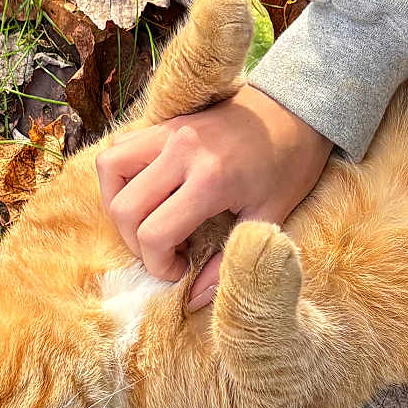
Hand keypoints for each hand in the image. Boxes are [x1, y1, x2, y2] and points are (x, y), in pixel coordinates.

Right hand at [97, 85, 332, 307]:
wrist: (298, 110)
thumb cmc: (291, 165)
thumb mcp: (269, 217)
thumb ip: (229, 260)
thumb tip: (197, 297)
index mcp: (211, 180)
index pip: (154, 234)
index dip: (159, 266)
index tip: (181, 270)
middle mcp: (182, 152)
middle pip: (124, 208)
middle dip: (137, 244)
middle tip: (166, 252)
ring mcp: (169, 132)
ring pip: (109, 169)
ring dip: (118, 204)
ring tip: (146, 221)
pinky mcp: (165, 122)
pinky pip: (121, 147)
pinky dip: (121, 175)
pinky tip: (147, 192)